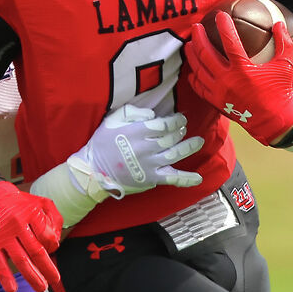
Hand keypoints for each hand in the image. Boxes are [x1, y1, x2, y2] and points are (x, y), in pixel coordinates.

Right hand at [0, 180, 62, 291]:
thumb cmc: (22, 204)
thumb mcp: (42, 203)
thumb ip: (55, 219)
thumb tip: (54, 243)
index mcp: (31, 213)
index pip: (46, 236)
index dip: (52, 246)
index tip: (51, 249)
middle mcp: (17, 224)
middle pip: (35, 250)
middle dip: (47, 268)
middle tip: (55, 280)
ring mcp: (4, 235)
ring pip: (20, 259)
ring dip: (32, 276)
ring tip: (41, 288)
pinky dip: (5, 277)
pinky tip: (12, 289)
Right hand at [77, 104, 204, 195]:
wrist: (94, 169)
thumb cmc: (103, 142)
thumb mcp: (113, 120)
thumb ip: (133, 112)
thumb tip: (153, 114)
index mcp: (138, 132)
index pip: (164, 124)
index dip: (176, 121)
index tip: (180, 119)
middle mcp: (146, 148)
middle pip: (172, 138)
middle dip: (181, 131)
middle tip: (184, 128)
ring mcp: (150, 164)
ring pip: (175, 154)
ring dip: (189, 147)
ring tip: (198, 142)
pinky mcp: (151, 178)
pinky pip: (172, 179)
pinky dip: (186, 179)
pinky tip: (198, 178)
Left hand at [183, 12, 292, 146]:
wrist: (274, 122)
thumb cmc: (280, 93)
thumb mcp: (286, 66)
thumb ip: (283, 43)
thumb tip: (279, 23)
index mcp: (243, 69)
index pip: (229, 41)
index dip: (224, 26)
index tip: (220, 15)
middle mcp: (227, 80)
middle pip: (206, 53)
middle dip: (199, 37)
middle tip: (196, 26)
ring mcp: (220, 92)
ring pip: (199, 70)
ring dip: (192, 55)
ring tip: (189, 44)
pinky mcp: (217, 102)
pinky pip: (199, 88)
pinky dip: (194, 77)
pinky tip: (192, 70)